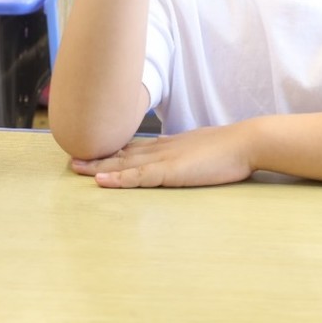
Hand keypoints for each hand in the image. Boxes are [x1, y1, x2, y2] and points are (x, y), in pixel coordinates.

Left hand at [70, 124, 255, 187]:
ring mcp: (164, 159)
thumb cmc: (231, 148)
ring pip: (125, 163)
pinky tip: (101, 180)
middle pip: (124, 152)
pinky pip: (137, 176)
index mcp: (171, 144)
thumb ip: (188, 153)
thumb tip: (182, 159)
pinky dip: (117, 178)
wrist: (246, 142)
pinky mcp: (170, 171)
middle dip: (100, 155)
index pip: (137, 147)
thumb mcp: (203, 148)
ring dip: (100, 165)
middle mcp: (163, 149)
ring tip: (77, 167)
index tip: (97, 149)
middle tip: (75, 157)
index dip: (115, 149)